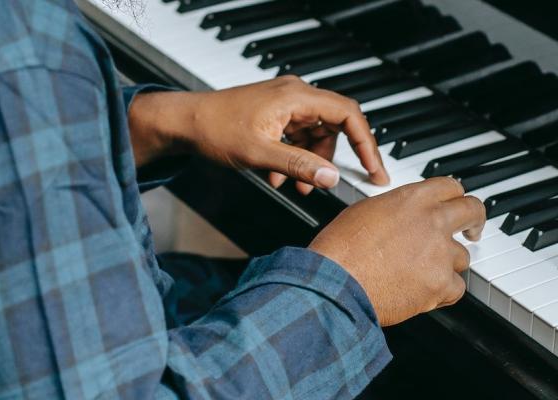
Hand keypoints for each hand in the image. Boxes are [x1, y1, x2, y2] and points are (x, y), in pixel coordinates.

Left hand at [129, 76, 388, 194]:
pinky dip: (294, 158)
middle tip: (335, 185)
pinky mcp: (276, 114)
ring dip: (310, 163)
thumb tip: (332, 178)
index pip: (349, 115)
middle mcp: (295, 94)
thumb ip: (298, 166)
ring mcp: (286, 103)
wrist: (183, 123)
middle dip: (332, 160)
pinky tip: (277, 177)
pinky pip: (298, 137)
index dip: (367, 144)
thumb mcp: (259, 155)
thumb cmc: (214, 129)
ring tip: (296, 186)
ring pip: (316, 135)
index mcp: (296, 96)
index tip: (374, 171)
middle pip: (335, 127)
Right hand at [309, 177, 485, 325]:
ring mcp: (440, 253)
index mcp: (412, 199)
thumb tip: (403, 216)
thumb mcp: (365, 211)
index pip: (451, 187)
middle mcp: (432, 221)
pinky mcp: (441, 283)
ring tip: (421, 274)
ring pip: (462, 257)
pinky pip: (457, 288)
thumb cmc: (340, 250)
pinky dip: (444, 293)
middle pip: (472, 211)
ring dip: (447, 265)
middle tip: (472, 230)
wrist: (336, 283)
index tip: (456, 205)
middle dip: (474, 221)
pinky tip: (424, 293)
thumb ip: (395, 209)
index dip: (455, 197)